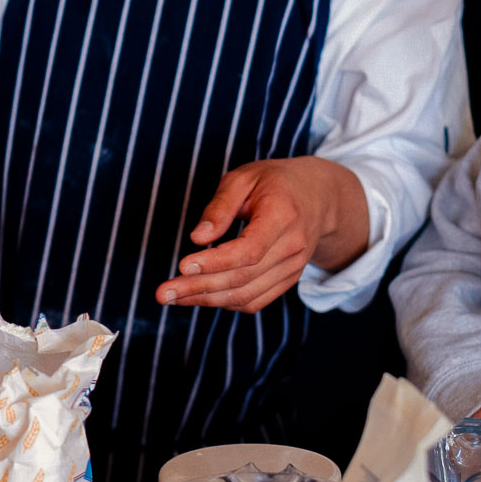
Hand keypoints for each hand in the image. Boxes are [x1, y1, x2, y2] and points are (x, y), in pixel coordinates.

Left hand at [155, 157, 368, 312]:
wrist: (318, 197)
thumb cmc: (274, 182)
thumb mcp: (244, 178)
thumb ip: (220, 206)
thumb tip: (197, 238)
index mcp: (283, 215)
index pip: (249, 250)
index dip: (215, 262)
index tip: (182, 265)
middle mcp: (293, 246)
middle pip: (243, 277)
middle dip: (199, 288)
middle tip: (163, 292)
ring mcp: (293, 267)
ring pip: (247, 295)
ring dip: (206, 300)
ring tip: (172, 297)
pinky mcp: (288, 280)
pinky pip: (255, 301)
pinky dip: (224, 303)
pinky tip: (197, 297)